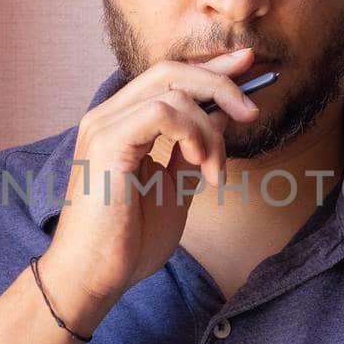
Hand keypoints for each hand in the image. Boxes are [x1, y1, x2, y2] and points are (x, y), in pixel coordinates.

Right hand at [39, 46, 261, 313]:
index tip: (249, 66)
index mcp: (121, 124)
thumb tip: (221, 116)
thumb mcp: (173, 189)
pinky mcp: (107, 142)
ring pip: (171, 89)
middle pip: (171, 71)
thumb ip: (192, 151)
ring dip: (209, 129)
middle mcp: (108, 116)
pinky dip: (192, 132)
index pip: (167, 77)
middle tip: (251, 112)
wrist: (93, 278)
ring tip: (214, 171)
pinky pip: (161, 111)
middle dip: (220, 83)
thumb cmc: (126, 242)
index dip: (210, 68)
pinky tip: (198, 163)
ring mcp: (104, 126)